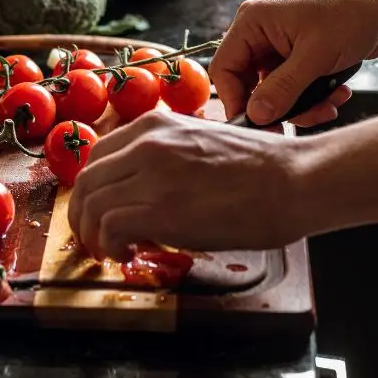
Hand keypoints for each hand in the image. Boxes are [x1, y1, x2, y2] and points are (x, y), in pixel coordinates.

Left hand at [67, 110, 305, 259]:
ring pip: (91, 204)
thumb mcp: (203, 141)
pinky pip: (109, 227)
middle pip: (87, 180)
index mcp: (156, 124)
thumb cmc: (262, 165)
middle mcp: (146, 143)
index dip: (94, 188)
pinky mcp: (159, 209)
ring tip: (111, 250)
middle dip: (84, 213)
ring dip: (93, 234)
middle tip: (95, 237)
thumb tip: (150, 186)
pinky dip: (109, 245)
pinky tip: (128, 253)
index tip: (101, 208)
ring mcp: (151, 175)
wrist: (293, 179)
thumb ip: (169, 154)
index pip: (99, 154)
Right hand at [211, 0, 377, 125]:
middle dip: (278, 107)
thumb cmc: (351, 12)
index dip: (235, 100)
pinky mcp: (300, 57)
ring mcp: (281, 47)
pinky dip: (314, 98)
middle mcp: (262, 34)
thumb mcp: (315, 56)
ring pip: (275, 92)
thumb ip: (282, 89)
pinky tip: (338, 93)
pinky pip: (295, 89)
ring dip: (302, 106)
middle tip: (298, 123)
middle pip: (250, 85)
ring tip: (329, 105)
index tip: (255, 124)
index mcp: (254, 22)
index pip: (225, 69)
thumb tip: (255, 115)